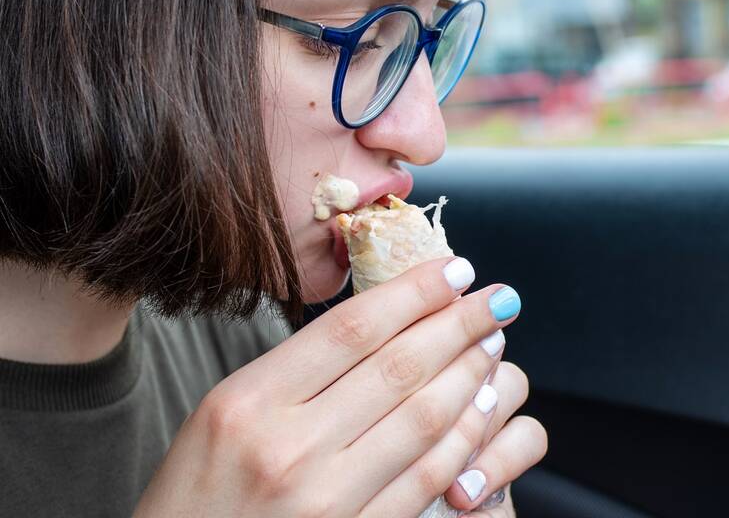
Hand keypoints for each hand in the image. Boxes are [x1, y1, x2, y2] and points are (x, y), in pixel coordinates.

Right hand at [133, 257, 533, 517]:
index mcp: (246, 402)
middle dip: (459, 325)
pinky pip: (424, 479)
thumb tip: (381, 322)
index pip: (351, 328)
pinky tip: (480, 408)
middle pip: (398, 366)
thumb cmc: (195, 496)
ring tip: (493, 344)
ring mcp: (323, 500)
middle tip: (497, 299)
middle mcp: (286, 447)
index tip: (456, 269)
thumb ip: (293, 372)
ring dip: (470, 375)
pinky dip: (461, 438)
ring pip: (422, 418)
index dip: (415, 293)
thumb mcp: (220, 417)